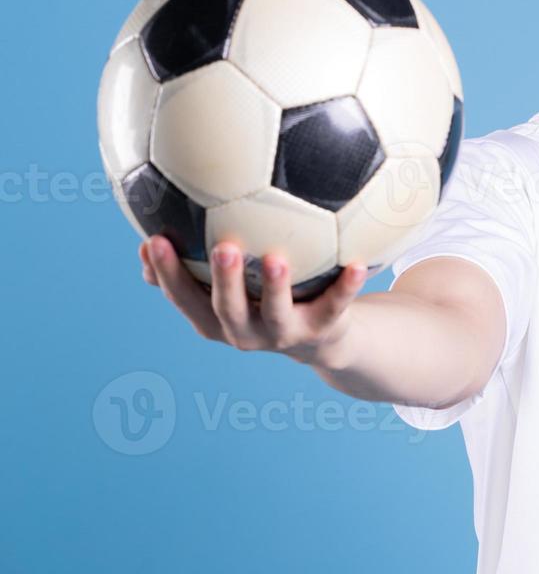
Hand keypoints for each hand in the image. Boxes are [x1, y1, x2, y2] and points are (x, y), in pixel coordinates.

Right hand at [139, 235, 365, 367]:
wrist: (321, 340)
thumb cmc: (264, 299)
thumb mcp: (227, 287)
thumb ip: (193, 265)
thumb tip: (147, 233)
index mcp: (215, 320)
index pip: (182, 299)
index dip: (165, 275)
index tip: (153, 242)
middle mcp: (245, 333)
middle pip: (226, 309)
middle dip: (221, 280)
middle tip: (222, 247)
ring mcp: (285, 334)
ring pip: (276, 312)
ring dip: (276, 286)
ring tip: (277, 258)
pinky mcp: (323, 329)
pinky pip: (335, 306)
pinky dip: (346, 287)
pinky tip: (356, 265)